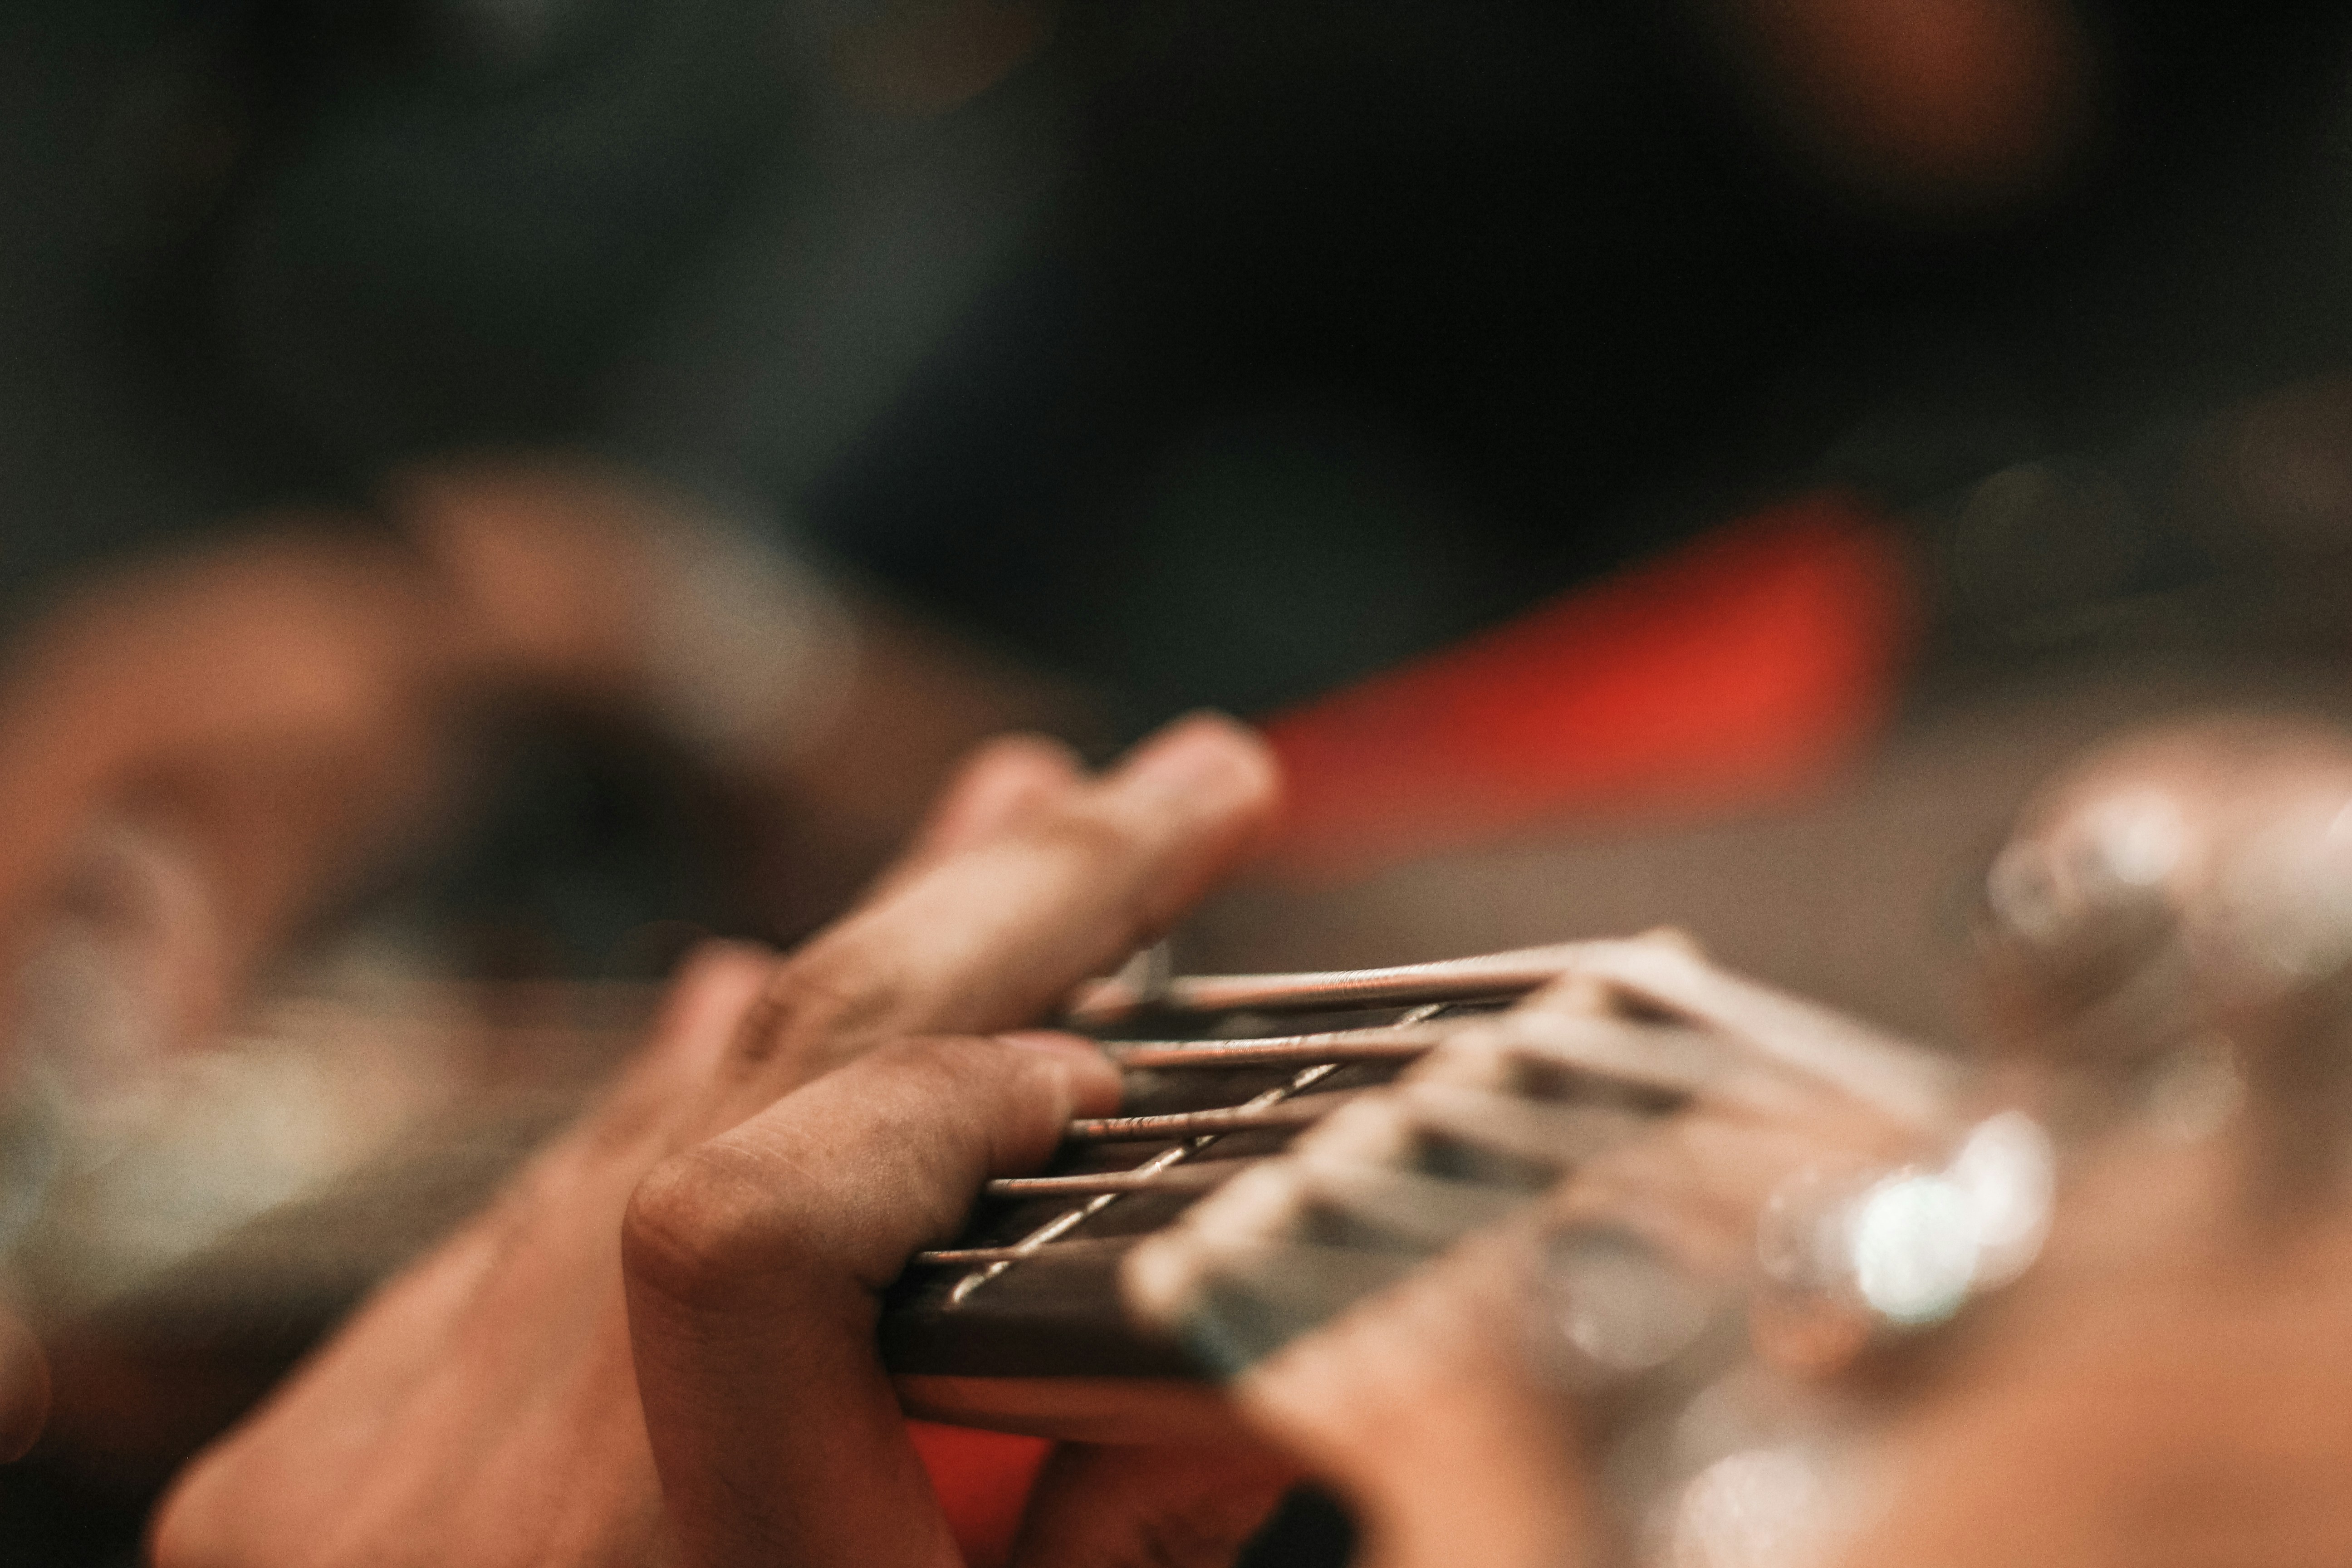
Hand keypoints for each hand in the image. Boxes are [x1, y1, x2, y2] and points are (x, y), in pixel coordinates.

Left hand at [155, 714, 1289, 1567]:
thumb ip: (1101, 1553)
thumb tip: (1227, 1336)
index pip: (749, 1228)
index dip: (942, 1103)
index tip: (1110, 1060)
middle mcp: (461, 1519)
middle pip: (737, 1110)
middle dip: (986, 922)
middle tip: (1174, 789)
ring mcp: (347, 1477)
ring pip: (634, 1127)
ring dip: (851, 974)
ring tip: (1007, 821)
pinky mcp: (302, 1462)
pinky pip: (518, 1216)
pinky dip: (670, 1097)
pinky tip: (754, 989)